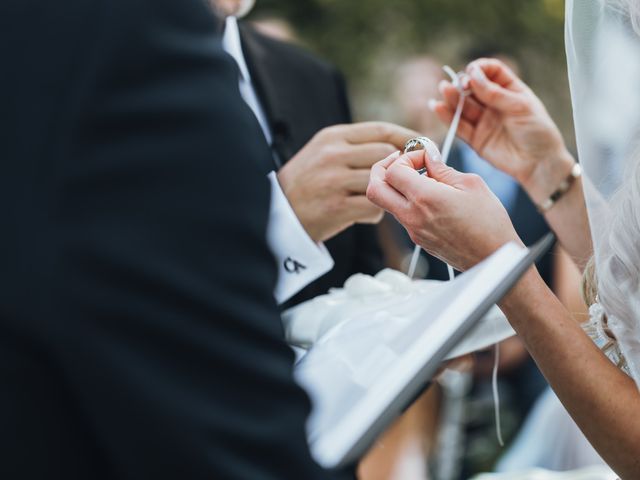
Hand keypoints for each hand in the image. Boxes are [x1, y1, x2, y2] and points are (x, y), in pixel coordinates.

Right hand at [278, 122, 416, 242]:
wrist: (276, 215)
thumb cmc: (304, 184)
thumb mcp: (321, 153)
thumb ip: (353, 146)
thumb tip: (397, 145)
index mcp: (331, 137)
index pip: (380, 130)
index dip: (407, 137)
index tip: (421, 146)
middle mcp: (333, 154)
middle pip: (387, 154)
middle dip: (404, 166)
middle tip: (411, 177)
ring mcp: (334, 180)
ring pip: (383, 179)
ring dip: (389, 190)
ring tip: (382, 198)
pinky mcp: (336, 207)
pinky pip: (374, 206)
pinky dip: (377, 212)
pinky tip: (367, 214)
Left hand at [366, 149, 521, 270]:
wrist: (494, 258)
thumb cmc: (489, 223)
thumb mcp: (471, 184)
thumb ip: (442, 168)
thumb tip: (428, 156)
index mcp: (425, 199)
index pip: (392, 171)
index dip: (405, 157)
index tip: (422, 156)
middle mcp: (413, 216)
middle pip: (374, 189)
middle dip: (382, 170)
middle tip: (400, 162)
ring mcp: (413, 230)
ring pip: (386, 203)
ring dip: (395, 186)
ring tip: (421, 178)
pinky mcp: (418, 239)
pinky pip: (401, 215)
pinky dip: (407, 200)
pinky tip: (429, 196)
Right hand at [430, 58, 574, 203]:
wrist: (539, 163)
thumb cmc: (537, 132)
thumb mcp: (521, 107)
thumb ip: (495, 93)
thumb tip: (472, 75)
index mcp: (509, 90)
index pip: (491, 71)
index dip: (480, 69)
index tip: (472, 71)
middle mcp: (494, 104)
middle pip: (473, 88)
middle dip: (462, 83)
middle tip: (457, 84)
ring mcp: (483, 121)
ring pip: (463, 106)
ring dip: (451, 97)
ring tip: (444, 89)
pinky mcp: (475, 139)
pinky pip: (459, 126)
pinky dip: (447, 117)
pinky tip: (437, 107)